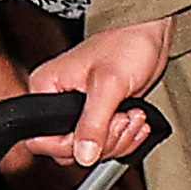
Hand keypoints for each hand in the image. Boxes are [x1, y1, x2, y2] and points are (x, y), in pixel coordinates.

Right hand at [29, 16, 171, 166]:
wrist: (149, 34)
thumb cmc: (125, 44)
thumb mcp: (109, 84)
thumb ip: (94, 123)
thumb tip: (83, 155)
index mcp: (46, 89)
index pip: (41, 139)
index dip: (71, 145)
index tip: (99, 132)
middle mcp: (57, 102)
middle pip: (70, 150)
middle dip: (104, 141)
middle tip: (122, 118)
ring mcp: (79, 111)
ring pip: (91, 150)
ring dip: (120, 139)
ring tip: (133, 115)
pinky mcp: (99, 116)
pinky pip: (107, 144)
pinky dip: (126, 137)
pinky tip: (135, 119)